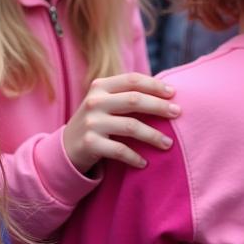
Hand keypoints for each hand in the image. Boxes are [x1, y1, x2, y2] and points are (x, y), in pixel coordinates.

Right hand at [62, 72, 180, 172]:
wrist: (66, 148)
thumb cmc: (96, 122)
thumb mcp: (105, 103)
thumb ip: (126, 96)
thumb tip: (166, 95)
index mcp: (100, 86)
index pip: (132, 80)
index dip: (154, 85)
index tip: (173, 92)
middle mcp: (95, 101)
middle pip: (134, 100)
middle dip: (159, 106)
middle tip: (177, 113)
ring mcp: (92, 122)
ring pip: (131, 126)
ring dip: (153, 136)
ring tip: (168, 143)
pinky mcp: (90, 143)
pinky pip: (120, 150)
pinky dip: (135, 157)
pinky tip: (145, 163)